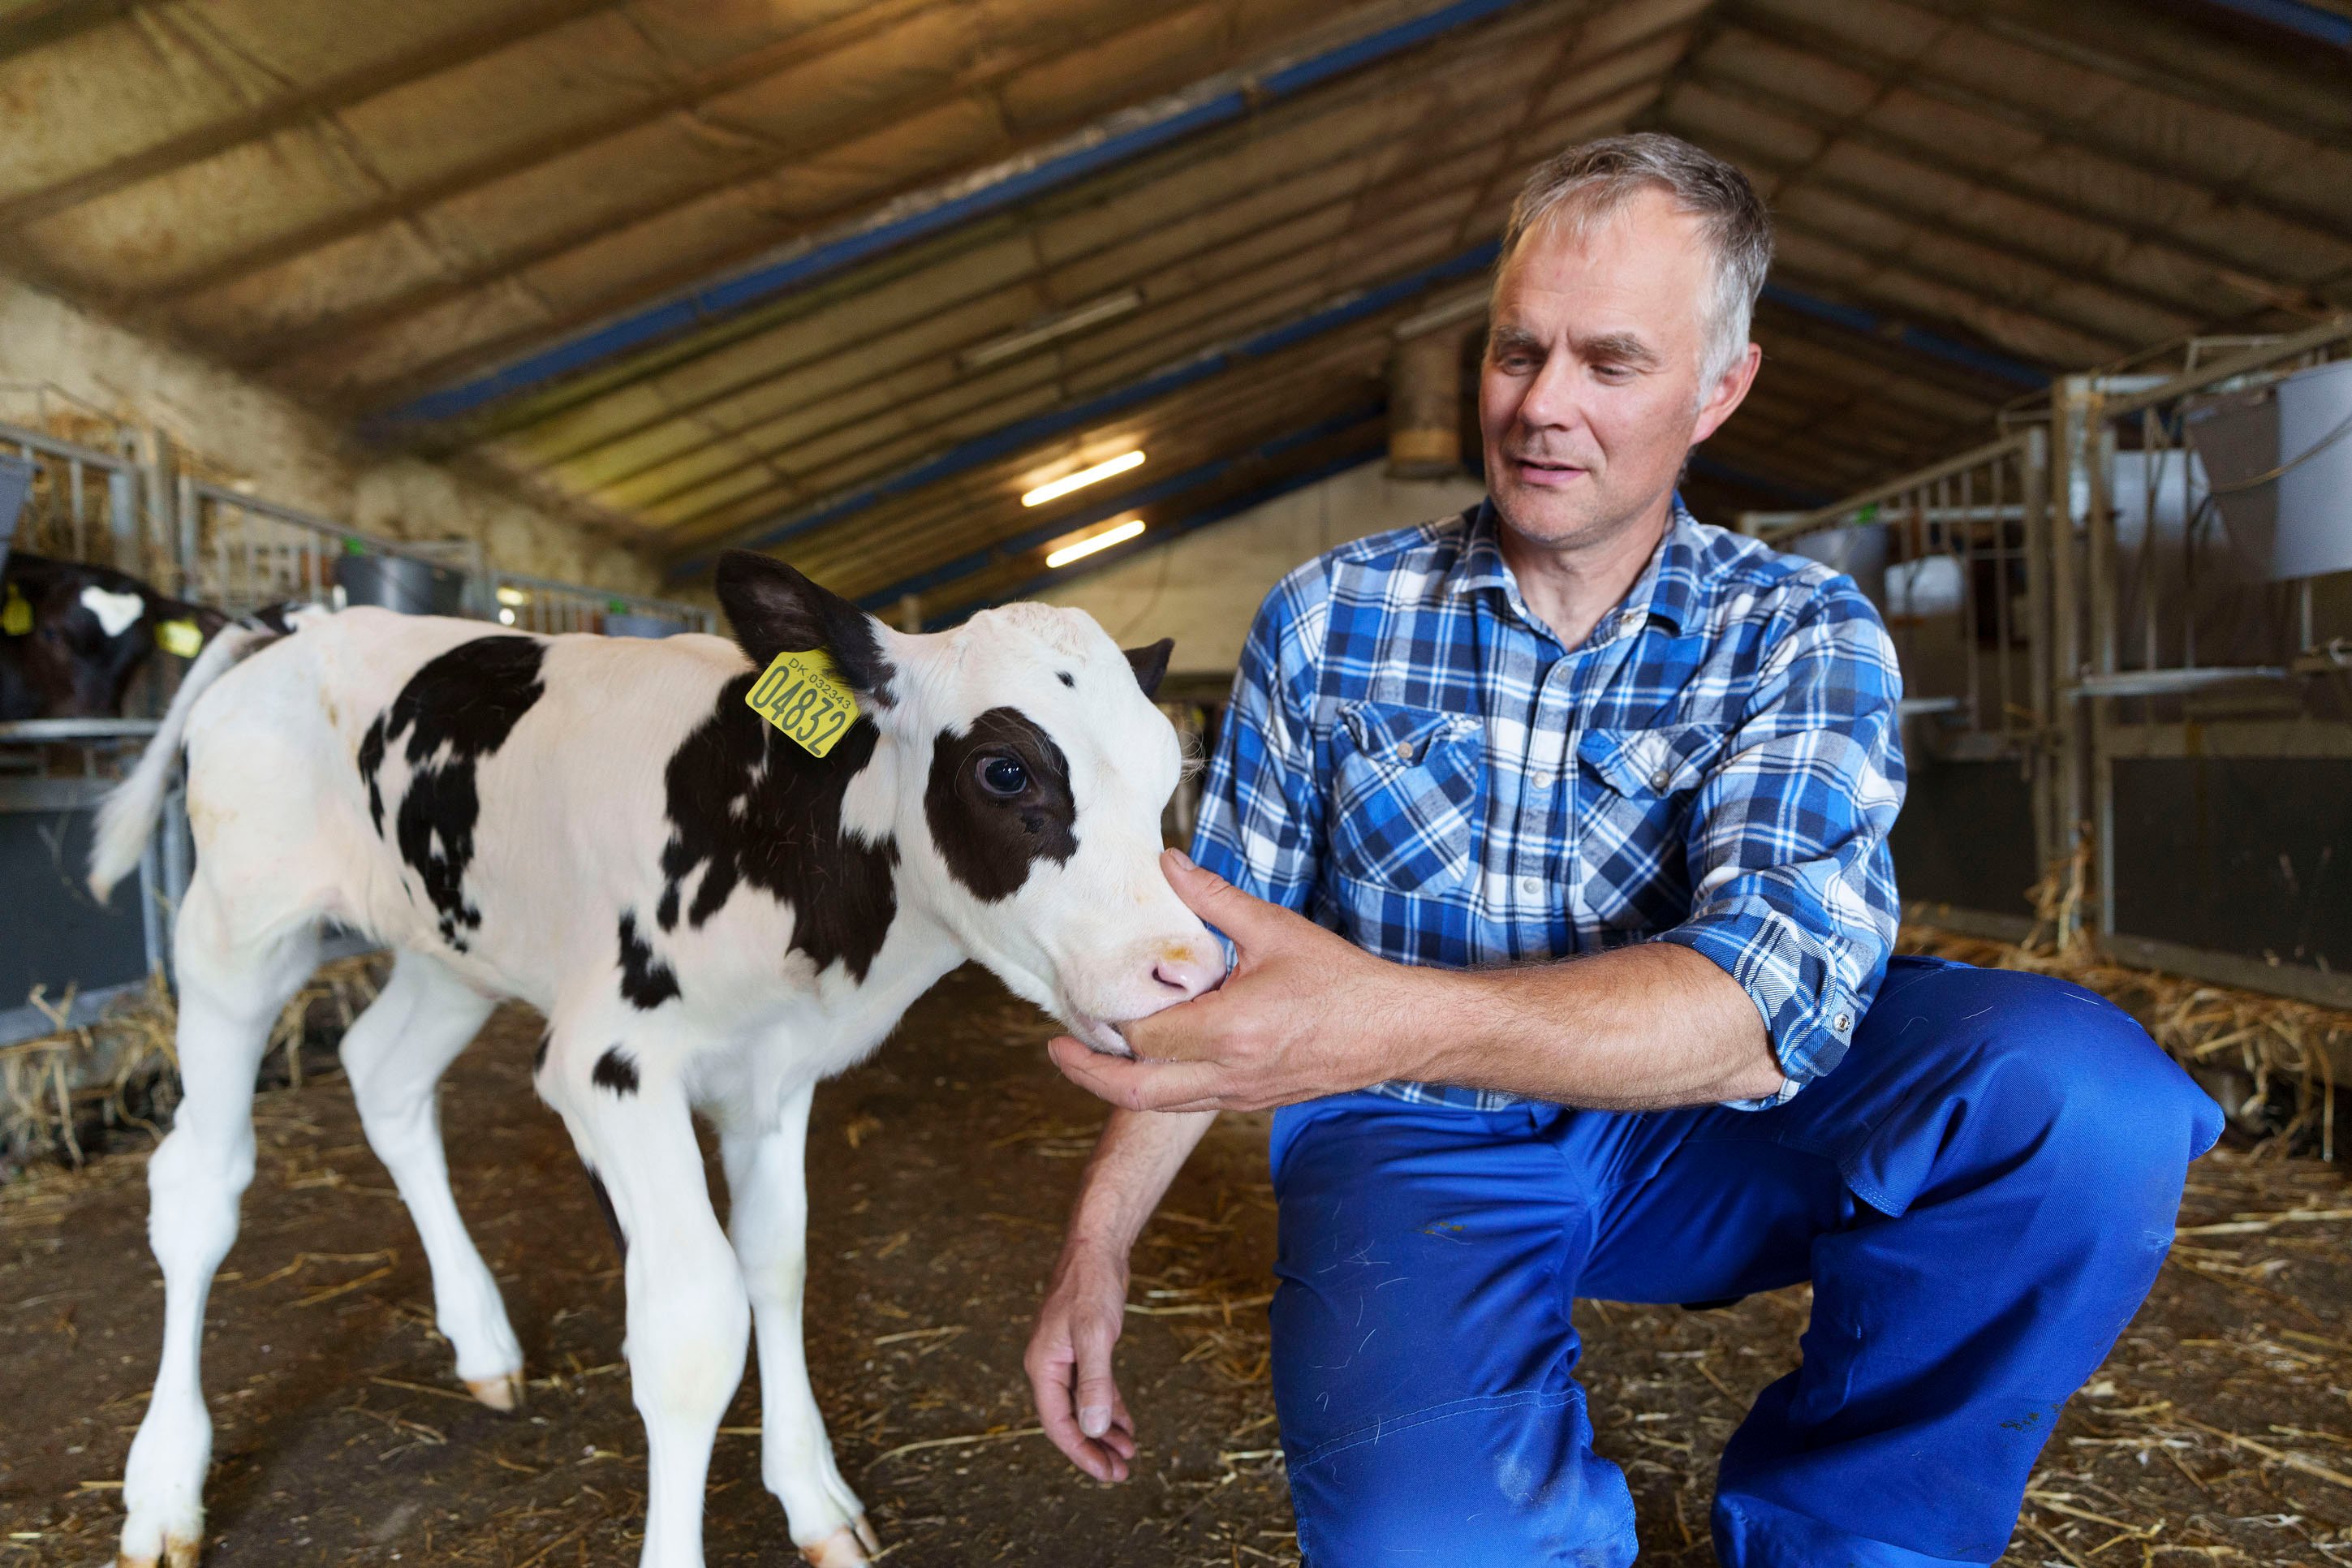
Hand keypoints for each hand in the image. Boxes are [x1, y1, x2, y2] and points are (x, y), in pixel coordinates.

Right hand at [1024, 1238, 1137, 1481]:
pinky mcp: (1083, 1347)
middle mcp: (1049, 1366)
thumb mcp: (1095, 1335)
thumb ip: (1094, 1383)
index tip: (1107, 1473)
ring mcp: (1065, 1357)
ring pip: (1083, 1406)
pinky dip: (1108, 1407)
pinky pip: (1093, 1388)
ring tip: (1128, 1454)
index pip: (1058, 1424)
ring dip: (1103, 1431)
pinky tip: (1125, 1424)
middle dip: (1094, 1448)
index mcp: (1043, 1366)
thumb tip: (1094, 1428)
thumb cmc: (1092, 1286)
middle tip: (1122, 1473)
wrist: (1097, 1246)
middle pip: (1069, 1420)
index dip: (1082, 1452)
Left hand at [1048, 850, 1411, 1112]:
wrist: (1395, 1030)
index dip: (1117, 1017)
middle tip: (1056, 1052)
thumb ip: (1213, 898)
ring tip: (1092, 1056)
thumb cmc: (1341, 980)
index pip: (1147, 1036)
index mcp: (1234, 1030)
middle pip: (1137, 1091)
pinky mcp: (1252, 1102)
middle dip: (1090, 1073)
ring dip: (1122, 1083)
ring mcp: (1242, 1096)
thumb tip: (1168, 862)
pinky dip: (1160, 1086)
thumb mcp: (1274, 930)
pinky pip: (1191, 1102)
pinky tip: (1150, 1058)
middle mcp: (1232, 1073)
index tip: (1097, 993)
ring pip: (1161, 1105)